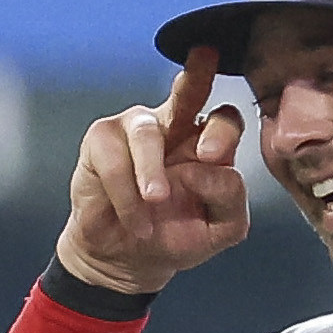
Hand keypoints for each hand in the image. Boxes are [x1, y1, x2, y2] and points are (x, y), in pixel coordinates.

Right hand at [60, 48, 248, 296]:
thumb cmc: (172, 236)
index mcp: (207, 142)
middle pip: (189, 89)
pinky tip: (134, 219)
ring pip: (147, 134)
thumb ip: (230, 197)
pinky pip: (114, 160)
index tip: (212, 155)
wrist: (126, 259)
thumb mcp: (220, 228)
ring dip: (150, 172)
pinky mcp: (102, 140)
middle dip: (196, 76)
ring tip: (154, 202)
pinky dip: (125, 195)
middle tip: (201, 74)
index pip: (224, 118)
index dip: (222, 130)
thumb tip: (208, 168)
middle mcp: (174, 125)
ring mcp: (136, 128)